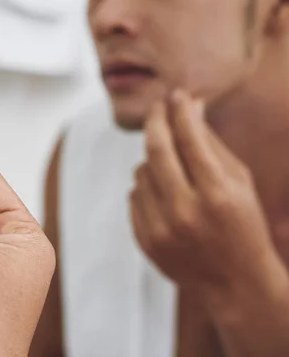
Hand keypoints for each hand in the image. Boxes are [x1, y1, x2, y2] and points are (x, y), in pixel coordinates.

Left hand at [130, 89, 285, 295]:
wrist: (234, 282)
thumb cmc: (242, 223)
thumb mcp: (240, 182)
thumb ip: (211, 144)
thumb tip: (189, 104)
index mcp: (218, 194)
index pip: (189, 138)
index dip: (180, 110)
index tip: (176, 95)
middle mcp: (186, 211)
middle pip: (155, 149)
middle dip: (155, 121)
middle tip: (157, 109)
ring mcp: (162, 229)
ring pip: (140, 171)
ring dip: (153, 162)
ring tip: (175, 174)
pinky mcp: (145, 240)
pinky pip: (134, 195)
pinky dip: (146, 188)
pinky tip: (167, 198)